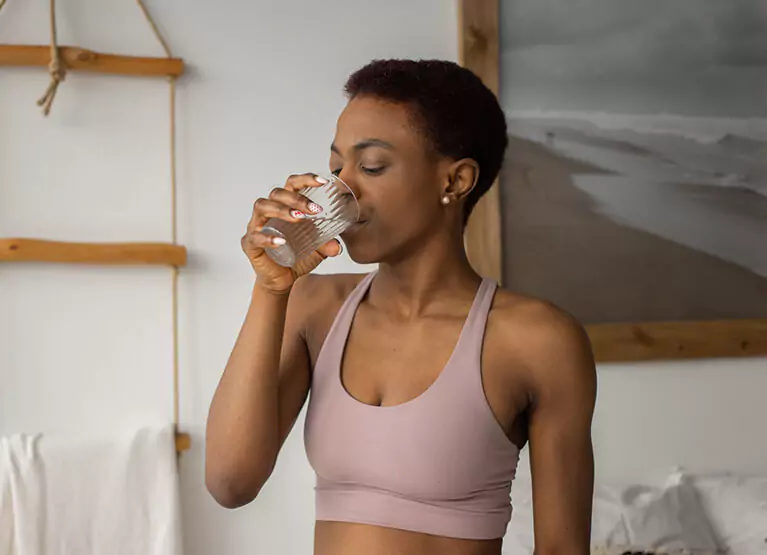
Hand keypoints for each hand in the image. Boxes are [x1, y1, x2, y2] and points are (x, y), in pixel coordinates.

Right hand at [242, 174, 342, 293]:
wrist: (282, 280)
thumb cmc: (295, 257)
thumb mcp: (317, 250)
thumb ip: (327, 244)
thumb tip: (337, 246)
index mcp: (285, 206)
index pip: (292, 184)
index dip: (306, 179)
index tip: (323, 182)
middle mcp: (269, 212)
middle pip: (277, 193)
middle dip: (297, 198)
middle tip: (315, 209)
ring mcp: (256, 226)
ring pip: (262, 207)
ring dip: (282, 210)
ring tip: (299, 219)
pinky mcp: (250, 244)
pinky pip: (255, 237)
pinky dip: (268, 238)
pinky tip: (281, 241)